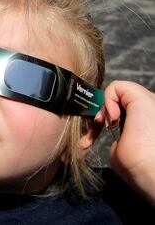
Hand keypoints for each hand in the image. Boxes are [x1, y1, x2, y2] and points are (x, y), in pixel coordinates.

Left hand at [96, 81, 154, 202]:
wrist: (149, 170)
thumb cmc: (139, 168)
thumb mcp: (126, 149)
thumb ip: (122, 138)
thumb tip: (118, 137)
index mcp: (151, 122)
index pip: (128, 110)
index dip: (113, 115)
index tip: (106, 128)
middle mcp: (153, 110)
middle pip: (125, 99)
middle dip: (108, 109)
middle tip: (105, 126)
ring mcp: (150, 102)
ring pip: (121, 91)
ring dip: (107, 106)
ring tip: (110, 124)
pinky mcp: (143, 96)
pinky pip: (117, 86)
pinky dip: (108, 99)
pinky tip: (113, 118)